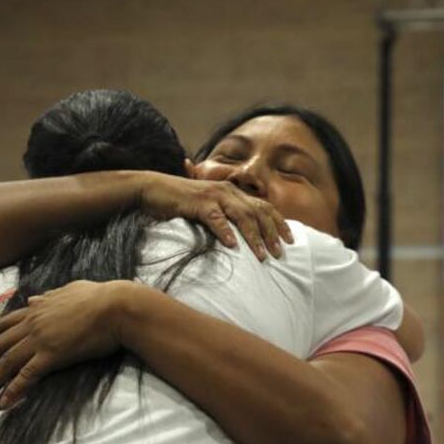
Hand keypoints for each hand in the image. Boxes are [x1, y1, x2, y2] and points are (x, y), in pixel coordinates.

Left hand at [0, 280, 132, 407]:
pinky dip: (13, 390)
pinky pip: (27, 376)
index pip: (6, 322)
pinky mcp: (52, 355)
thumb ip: (50, 296)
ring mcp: (41, 340)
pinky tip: (4, 402)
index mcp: (39, 308)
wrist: (116, 307)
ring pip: (7, 361)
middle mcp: (33, 324)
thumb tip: (34, 298)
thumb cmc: (101, 297)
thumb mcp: (71, 290)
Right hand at [137, 170, 291, 260]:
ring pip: (241, 216)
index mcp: (234, 192)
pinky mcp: (198, 203)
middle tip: (279, 254)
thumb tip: (244, 236)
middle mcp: (228, 191)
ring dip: (254, 237)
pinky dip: (225, 231)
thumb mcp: (211, 206)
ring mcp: (214, 196)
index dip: (279, 222)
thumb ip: (228, 215)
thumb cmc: (183, 202)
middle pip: (258, 212)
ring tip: (262, 255)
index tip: (290, 240)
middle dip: (271, 234)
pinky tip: (232, 245)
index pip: (264, 206)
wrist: (153, 188)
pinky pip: (215, 218)